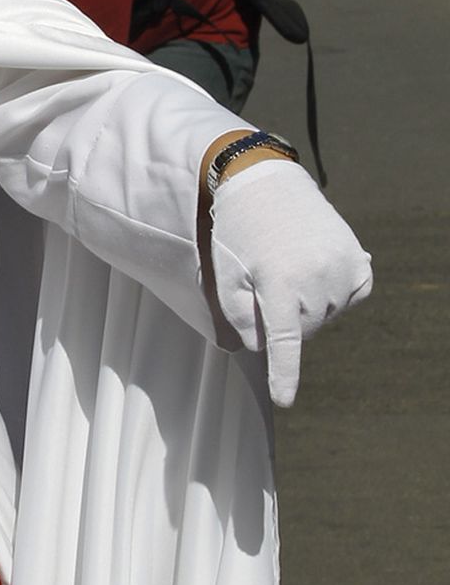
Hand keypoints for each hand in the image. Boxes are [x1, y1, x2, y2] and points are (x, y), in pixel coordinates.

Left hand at [208, 159, 371, 407]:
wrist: (267, 183)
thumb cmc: (239, 232)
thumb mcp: (226, 276)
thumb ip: (241, 318)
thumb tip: (264, 348)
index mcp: (279, 282)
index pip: (284, 342)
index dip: (284, 374)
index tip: (284, 401)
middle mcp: (316, 277)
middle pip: (302, 330)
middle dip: (284, 319)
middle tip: (267, 282)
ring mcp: (343, 268)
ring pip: (325, 315)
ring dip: (308, 304)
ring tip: (289, 266)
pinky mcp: (359, 262)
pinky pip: (349, 298)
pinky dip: (333, 294)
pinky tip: (315, 269)